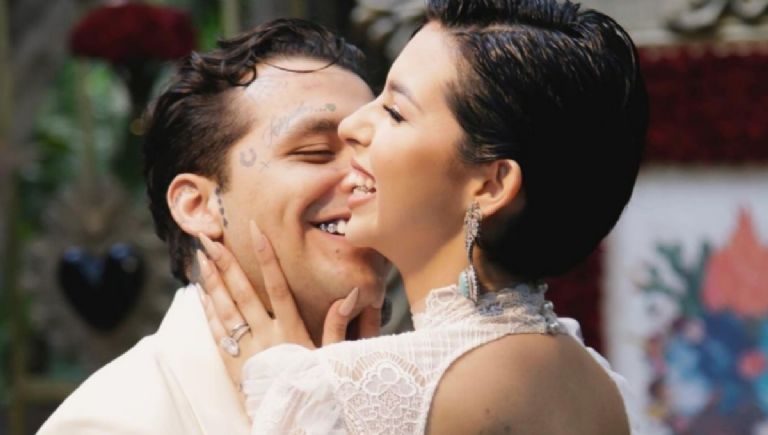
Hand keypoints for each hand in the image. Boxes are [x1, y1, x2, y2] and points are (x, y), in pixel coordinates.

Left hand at [197, 220, 379, 387]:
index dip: (267, 258)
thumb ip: (337, 325)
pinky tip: (200, 293)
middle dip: (226, 264)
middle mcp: (266, 335)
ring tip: (201, 258)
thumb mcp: (329, 356)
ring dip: (212, 282)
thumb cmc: (313, 386)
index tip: (257, 232)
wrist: (289, 421)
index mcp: (290, 330)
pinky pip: (217, 333)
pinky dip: (207, 312)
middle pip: (243, 293)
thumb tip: (350, 294)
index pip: (277, 286)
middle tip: (210, 240)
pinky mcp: (232, 363)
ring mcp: (246, 349)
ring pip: (225, 310)